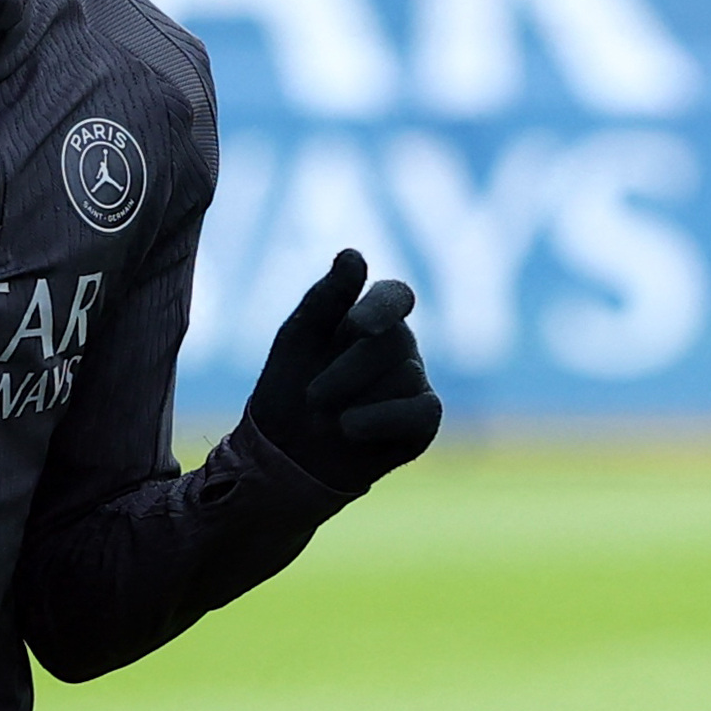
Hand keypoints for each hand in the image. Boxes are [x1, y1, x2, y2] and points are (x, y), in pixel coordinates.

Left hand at [243, 250, 442, 496]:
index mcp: (372, 316)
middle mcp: (400, 345)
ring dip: (354, 400)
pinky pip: (420, 411)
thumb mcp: (298, 339)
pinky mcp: (424, 420)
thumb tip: (354, 255)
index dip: (382, 307)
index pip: (395, 296)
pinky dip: (380, 420)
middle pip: (393, 342)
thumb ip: (326, 298)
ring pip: (403, 377)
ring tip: (329, 420)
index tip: (358, 325)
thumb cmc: (290, 388)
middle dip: (345, 372)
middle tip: (312, 398)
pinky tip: (350, 429)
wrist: (287, 455)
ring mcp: (415, 381)